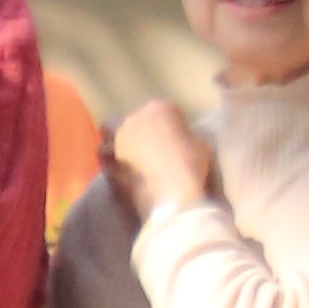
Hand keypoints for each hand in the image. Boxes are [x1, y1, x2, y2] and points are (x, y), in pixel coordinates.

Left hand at [108, 98, 218, 227]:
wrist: (170, 198)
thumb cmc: (190, 167)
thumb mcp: (200, 144)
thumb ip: (185, 135)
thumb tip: (178, 139)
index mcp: (158, 109)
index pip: (166, 111)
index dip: (174, 125)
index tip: (179, 138)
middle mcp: (133, 120)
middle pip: (137, 121)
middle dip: (145, 131)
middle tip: (155, 149)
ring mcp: (117, 142)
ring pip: (113, 136)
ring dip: (122, 144)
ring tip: (133, 159)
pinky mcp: (108, 164)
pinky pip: (108, 159)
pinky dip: (113, 163)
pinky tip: (122, 173)